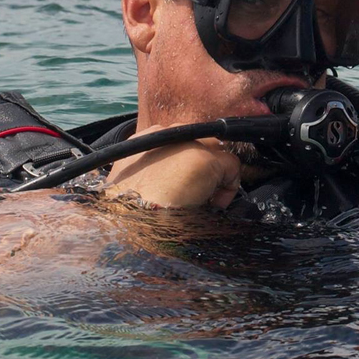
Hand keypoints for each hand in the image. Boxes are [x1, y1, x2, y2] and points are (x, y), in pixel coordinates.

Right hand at [105, 128, 241, 208]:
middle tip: (198, 195)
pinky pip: (232, 166)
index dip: (185, 165)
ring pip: (216, 152)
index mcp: (143, 141)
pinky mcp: (204, 159)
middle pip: (200, 142)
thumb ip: (150, 174)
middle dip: (204, 167)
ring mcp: (186, 144)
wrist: (129, 223)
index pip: (178, 143)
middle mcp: (164, 135)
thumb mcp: (131, 185)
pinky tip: (215, 204)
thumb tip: (167, 184)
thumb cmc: (126, 213)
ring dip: (215, 176)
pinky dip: (229, 187)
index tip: (185, 186)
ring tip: (204, 201)